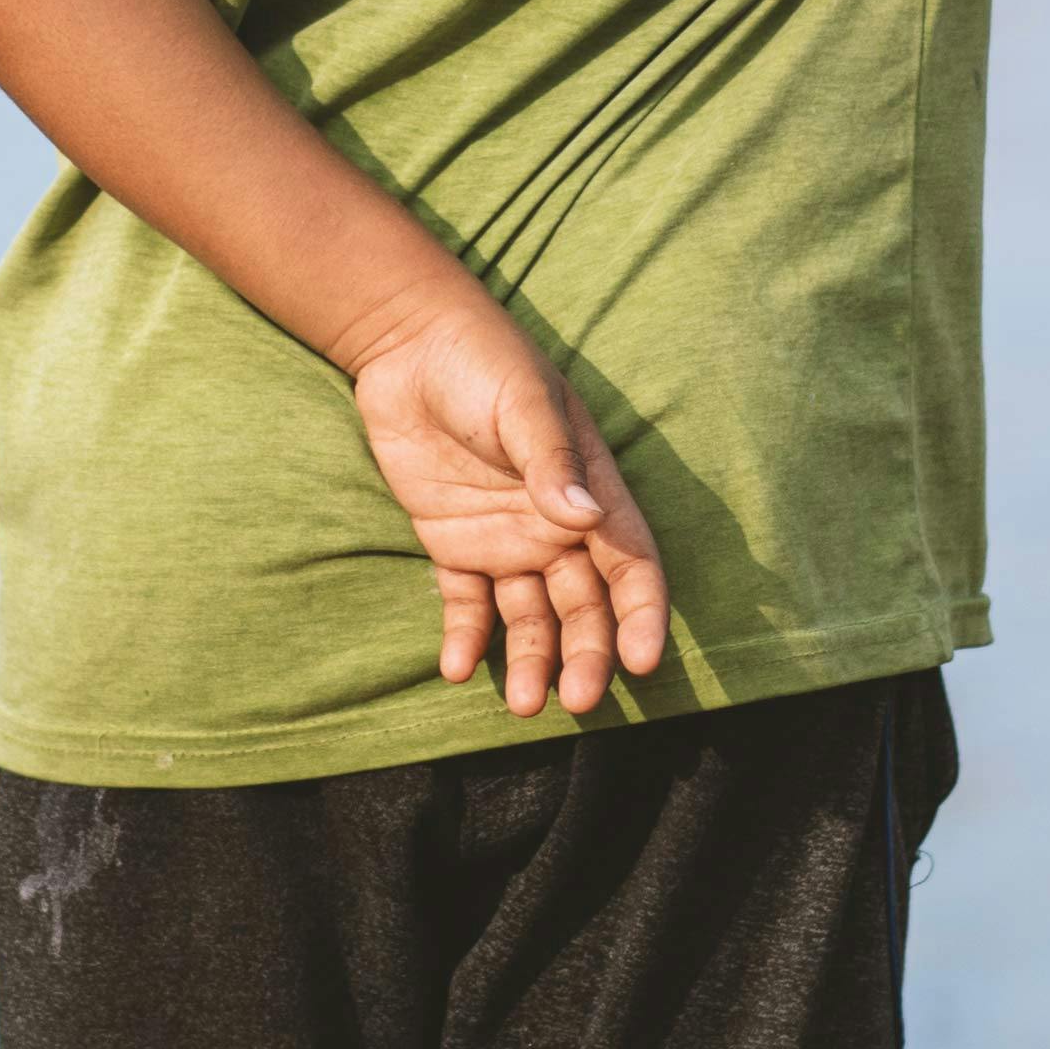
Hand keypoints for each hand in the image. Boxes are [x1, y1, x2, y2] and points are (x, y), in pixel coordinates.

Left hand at [342, 289, 669, 717]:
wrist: (407, 344)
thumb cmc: (483, 363)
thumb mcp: (523, 406)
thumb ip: (551, 464)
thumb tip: (584, 518)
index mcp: (591, 493)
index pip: (631, 565)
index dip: (642, 614)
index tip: (641, 660)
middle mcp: (556, 527)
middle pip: (584, 606)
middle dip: (586, 654)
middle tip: (577, 701)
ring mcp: (506, 539)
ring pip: (529, 617)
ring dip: (530, 660)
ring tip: (520, 704)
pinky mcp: (454, 545)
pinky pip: (465, 603)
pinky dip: (465, 636)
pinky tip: (458, 668)